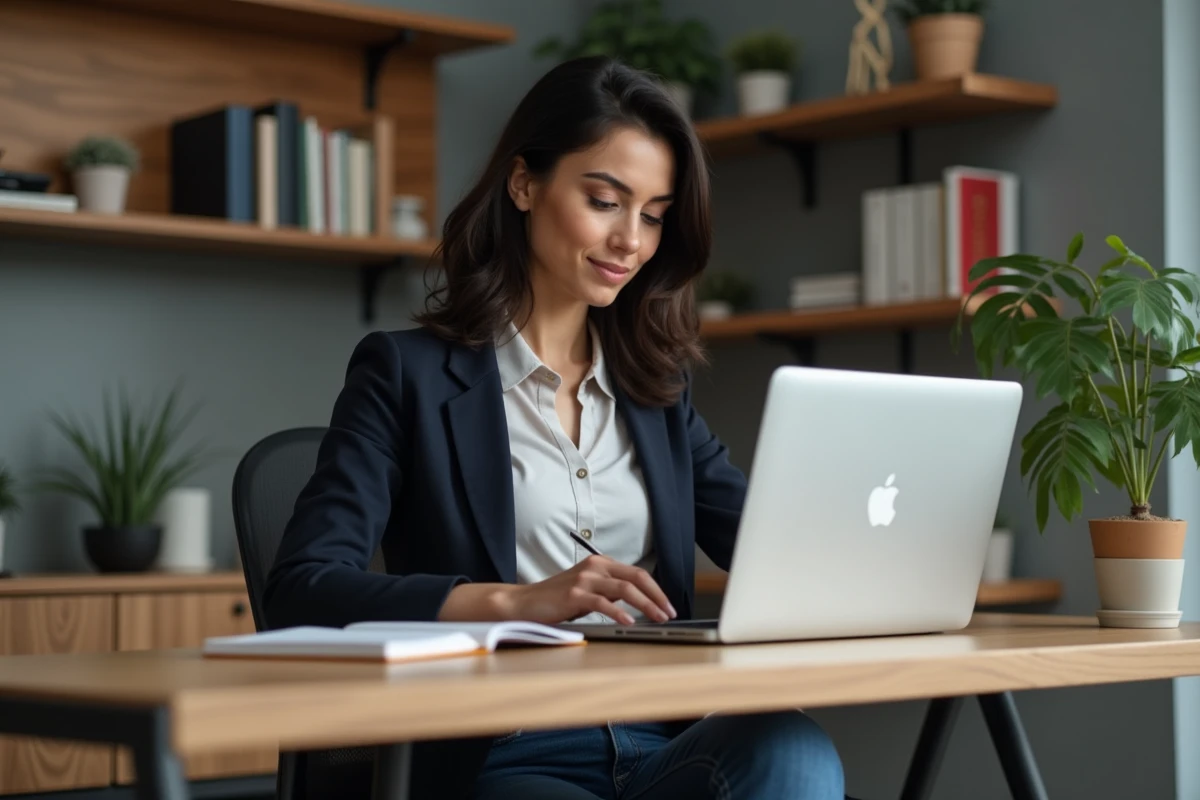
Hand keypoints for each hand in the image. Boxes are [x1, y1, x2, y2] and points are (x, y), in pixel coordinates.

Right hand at [506, 555, 676, 625]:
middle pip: (637, 577)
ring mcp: (584, 579)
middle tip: (670, 612)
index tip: (668, 605)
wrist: (525, 602)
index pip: (638, 573)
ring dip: (646, 604)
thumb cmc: (557, 599)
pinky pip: (603, 602)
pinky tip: (630, 621)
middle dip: (657, 596)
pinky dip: (619, 612)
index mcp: (601, 563)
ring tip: (658, 618)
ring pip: (625, 589)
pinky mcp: (574, 594)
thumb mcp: (588, 590)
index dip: (656, 589)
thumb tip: (638, 601)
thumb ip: (610, 591)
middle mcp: (595, 566)